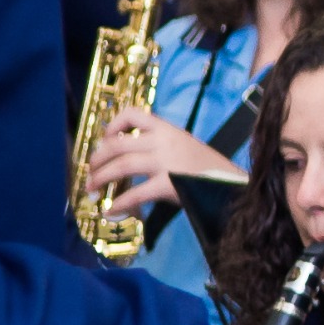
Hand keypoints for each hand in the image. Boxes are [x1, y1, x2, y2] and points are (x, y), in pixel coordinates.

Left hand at [82, 105, 233, 214]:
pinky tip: (110, 210)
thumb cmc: (208, 169)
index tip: (105, 140)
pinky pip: (135, 193)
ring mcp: (166, 162)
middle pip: (118, 144)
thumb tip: (128, 158)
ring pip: (121, 165)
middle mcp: (164, 141)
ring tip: (92, 189)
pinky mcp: (169, 184)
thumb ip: (160, 146)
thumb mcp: (185, 146)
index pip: (132, 114)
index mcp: (168, 129)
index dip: (112, 125)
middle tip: (90, 171)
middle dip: (97, 158)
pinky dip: (118, 203)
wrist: (233, 184)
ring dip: (101, 177)